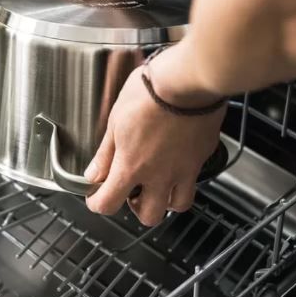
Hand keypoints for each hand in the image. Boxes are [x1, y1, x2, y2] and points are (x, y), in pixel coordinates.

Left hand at [83, 65, 225, 226]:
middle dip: (136, 208)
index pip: (109, 203)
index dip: (97, 204)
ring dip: (165, 201)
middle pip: (149, 216)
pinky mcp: (201, 157)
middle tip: (131, 192)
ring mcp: (184, 169)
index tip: (95, 198)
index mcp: (131, 165)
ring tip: (157, 184)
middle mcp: (159, 174)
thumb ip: (106, 153)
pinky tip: (176, 164)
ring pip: (177, 205)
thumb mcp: (116, 120)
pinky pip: (195, 181)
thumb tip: (94, 172)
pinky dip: (184, 180)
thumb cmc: (151, 92)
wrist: (187, 80)